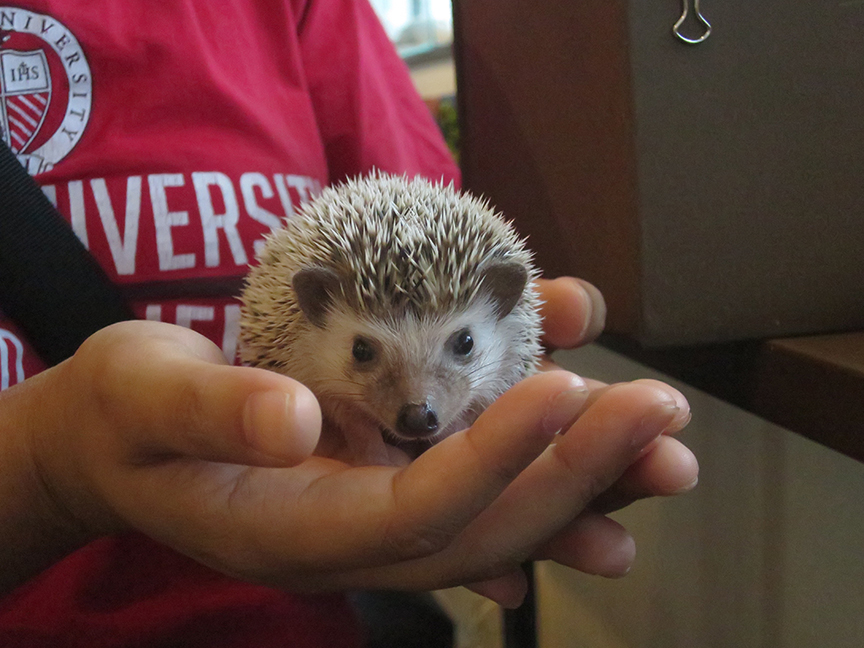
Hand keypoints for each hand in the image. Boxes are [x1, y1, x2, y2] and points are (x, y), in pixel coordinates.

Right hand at [2, 315, 691, 608]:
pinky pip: (479, 473)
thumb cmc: (123, 416)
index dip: (494, 461)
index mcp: (296, 532)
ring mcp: (378, 505)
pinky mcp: (390, 468)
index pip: (418, 512)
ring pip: (499, 506)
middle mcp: (355, 532)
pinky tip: (596, 431)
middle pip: (485, 521)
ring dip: (586, 474)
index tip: (563, 391)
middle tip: (662, 418)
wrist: (123, 437)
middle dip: (579, 473)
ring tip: (664, 436)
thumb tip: (296, 422)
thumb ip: (210, 413)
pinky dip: (541, 455)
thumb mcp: (141, 399)